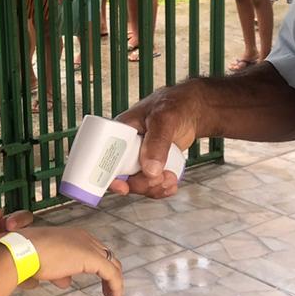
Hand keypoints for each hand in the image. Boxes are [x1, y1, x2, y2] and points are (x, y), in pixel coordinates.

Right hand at [25, 226, 123, 295]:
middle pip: (106, 256)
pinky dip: (116, 286)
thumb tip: (65, 281)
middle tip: (108, 293)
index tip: (99, 283)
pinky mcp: (91, 258)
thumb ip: (59, 272)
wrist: (21, 251)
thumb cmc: (26, 256)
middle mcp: (84, 238)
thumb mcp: (46, 265)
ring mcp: (88, 246)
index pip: (94, 251)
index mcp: (74, 235)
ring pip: (111, 265)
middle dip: (109, 276)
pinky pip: (111, 273)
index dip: (99, 267)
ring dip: (114, 283)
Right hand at [107, 83, 200, 198]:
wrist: (191, 112)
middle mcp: (125, 148)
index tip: (121, 187)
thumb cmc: (172, 106)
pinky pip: (149, 186)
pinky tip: (171, 182)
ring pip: (137, 184)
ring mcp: (138, 159)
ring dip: (153, 187)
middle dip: (139, 184)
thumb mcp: (163, 120)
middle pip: (121, 177)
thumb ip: (156, 142)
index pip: (103, 157)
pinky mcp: (151, 167)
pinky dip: (161, 189)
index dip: (107, 176)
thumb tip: (150, 170)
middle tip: (157, 178)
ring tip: (170, 178)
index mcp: (118, 132)